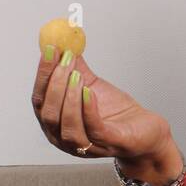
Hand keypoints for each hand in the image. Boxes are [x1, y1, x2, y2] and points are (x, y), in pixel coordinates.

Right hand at [31, 48, 173, 165]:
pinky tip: (89, 92)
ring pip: (67, 125)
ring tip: (77, 76)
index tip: (49, 49)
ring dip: (69, 97)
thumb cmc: (116, 113)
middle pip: (49, 113)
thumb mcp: (91, 85)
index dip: (43, 73)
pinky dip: (88, 109)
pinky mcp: (108, 144)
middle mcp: (64, 138)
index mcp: (55, 123)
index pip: (40, 99)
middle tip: (64, 60)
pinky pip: (93, 128)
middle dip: (55, 84)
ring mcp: (86, 146)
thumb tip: (64, 40)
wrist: (145, 130)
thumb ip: (75, 67)